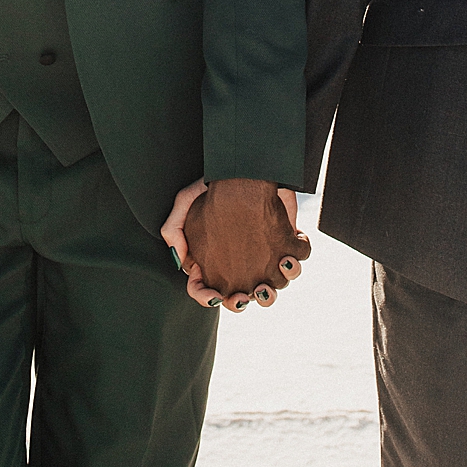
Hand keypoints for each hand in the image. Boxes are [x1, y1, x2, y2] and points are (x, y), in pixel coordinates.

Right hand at [160, 178, 309, 310]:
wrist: (247, 164)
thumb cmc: (213, 185)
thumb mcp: (185, 201)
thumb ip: (173, 230)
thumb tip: (183, 263)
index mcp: (213, 259)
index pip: (204, 290)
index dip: (207, 298)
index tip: (215, 296)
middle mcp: (239, 263)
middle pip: (240, 298)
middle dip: (241, 302)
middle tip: (243, 295)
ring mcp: (263, 255)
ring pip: (271, 287)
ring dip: (271, 293)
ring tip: (267, 284)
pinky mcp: (285, 242)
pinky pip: (294, 264)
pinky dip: (293, 265)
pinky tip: (287, 256)